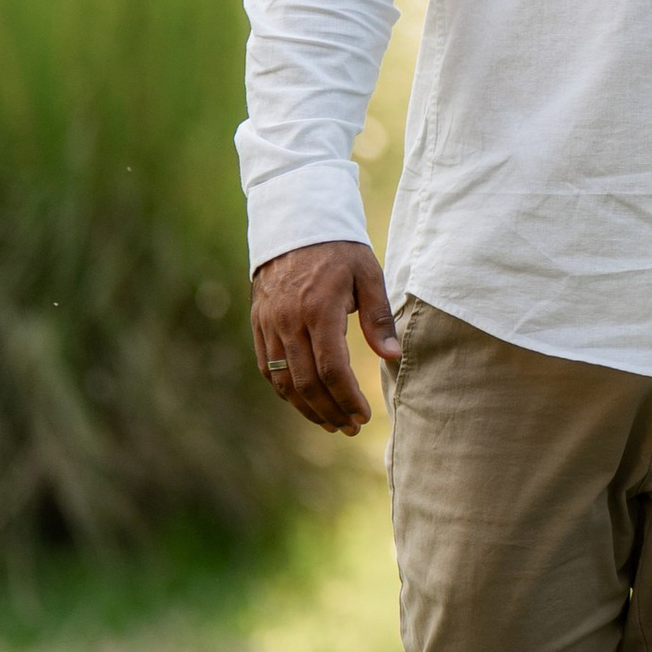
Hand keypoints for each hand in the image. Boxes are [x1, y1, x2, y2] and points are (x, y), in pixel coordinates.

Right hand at [250, 241, 400, 434]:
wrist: (295, 224)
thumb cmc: (340, 250)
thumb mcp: (368, 274)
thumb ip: (379, 318)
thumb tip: (393, 356)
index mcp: (319, 309)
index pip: (331, 369)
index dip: (348, 399)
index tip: (364, 416)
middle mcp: (289, 321)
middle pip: (306, 383)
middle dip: (330, 411)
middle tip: (351, 427)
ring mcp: (269, 324)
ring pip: (284, 381)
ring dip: (307, 408)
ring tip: (331, 423)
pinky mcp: (259, 324)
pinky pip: (269, 367)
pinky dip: (285, 391)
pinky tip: (305, 402)